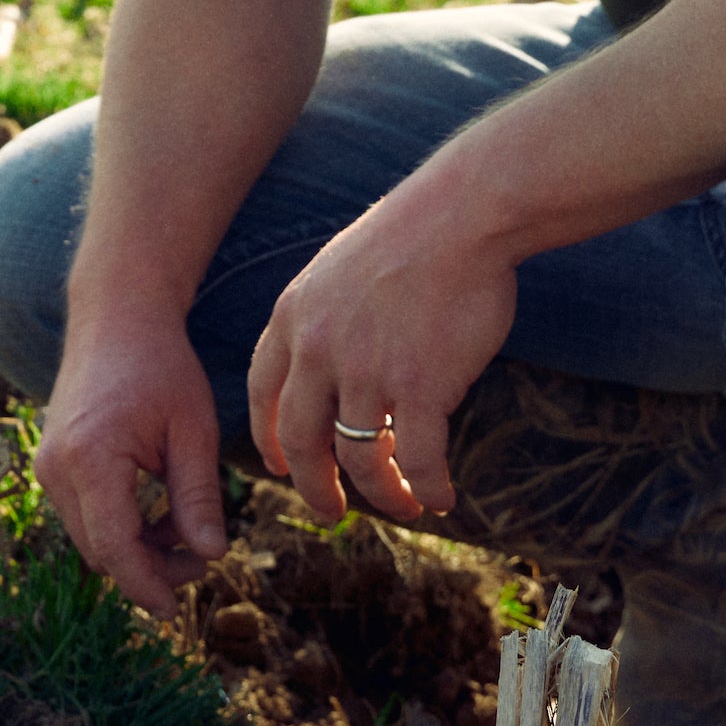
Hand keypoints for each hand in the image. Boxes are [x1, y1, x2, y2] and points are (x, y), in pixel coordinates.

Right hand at [32, 306, 231, 620]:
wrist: (115, 319)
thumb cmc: (161, 367)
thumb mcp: (193, 430)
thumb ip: (198, 496)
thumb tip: (211, 556)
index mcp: (91, 459)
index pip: (115, 547)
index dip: (147, 585)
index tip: (175, 611)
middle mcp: (57, 468)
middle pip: (99, 551)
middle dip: (148, 569)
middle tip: (200, 559)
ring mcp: (48, 467)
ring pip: (90, 539)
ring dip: (135, 550)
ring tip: (186, 531)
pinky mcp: (52, 465)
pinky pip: (84, 517)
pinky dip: (119, 528)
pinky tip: (158, 515)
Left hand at [246, 192, 516, 528]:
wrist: (462, 214)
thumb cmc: (414, 237)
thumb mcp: (339, 271)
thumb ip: (325, 321)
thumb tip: (333, 370)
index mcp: (293, 318)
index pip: (262, 394)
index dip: (269, 438)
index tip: (281, 466)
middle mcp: (318, 350)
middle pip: (300, 441)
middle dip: (314, 486)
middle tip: (332, 511)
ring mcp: (367, 371)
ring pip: (359, 459)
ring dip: (382, 494)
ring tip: (403, 506)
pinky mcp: (419, 386)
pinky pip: (416, 459)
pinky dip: (428, 486)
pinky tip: (441, 496)